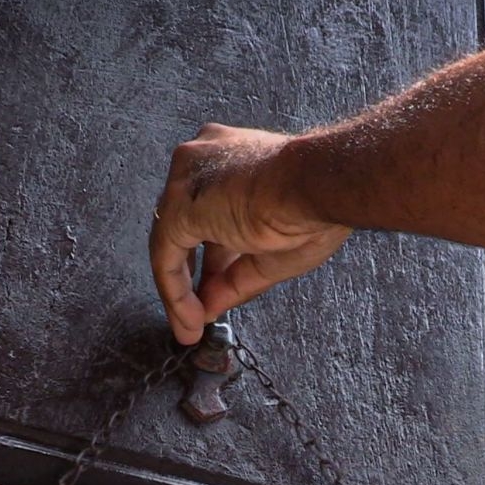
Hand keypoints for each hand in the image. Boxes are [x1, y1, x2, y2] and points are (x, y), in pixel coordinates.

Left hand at [149, 124, 351, 344]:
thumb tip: (211, 305)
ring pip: (170, 242)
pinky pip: (166, 257)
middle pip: (185, 225)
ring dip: (179, 290)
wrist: (317, 187)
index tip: (217, 288)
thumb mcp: (272, 253)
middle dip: (193, 273)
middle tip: (199, 311)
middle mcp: (202, 159)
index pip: (210, 212)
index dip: (213, 256)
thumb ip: (236, 278)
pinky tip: (190, 319)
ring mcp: (187, 180)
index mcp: (231, 156)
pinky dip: (175, 293)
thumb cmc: (314, 207)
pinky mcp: (179, 207)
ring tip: (190, 327)